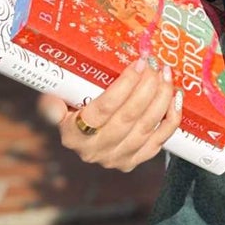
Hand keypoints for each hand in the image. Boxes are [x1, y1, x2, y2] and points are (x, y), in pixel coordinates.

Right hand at [37, 57, 184, 172]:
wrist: (85, 143)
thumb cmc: (73, 114)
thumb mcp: (58, 107)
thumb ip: (53, 104)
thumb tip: (49, 100)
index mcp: (73, 135)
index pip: (103, 109)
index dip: (124, 86)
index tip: (139, 63)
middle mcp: (95, 150)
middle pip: (128, 117)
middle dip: (147, 88)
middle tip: (156, 66)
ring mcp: (117, 158)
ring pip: (147, 127)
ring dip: (161, 98)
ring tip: (166, 75)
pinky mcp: (135, 161)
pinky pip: (160, 139)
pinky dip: (171, 118)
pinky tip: (175, 97)